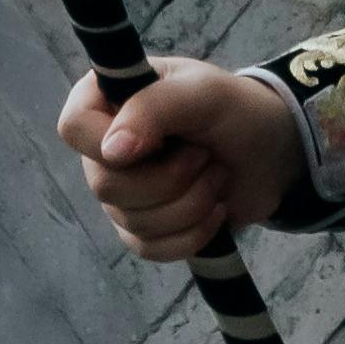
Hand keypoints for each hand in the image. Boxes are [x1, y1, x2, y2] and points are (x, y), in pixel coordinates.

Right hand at [56, 59, 305, 260]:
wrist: (270, 153)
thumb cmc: (234, 110)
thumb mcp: (202, 93)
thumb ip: (154, 108)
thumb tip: (111, 153)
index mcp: (107, 99)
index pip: (74, 128)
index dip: (110, 144)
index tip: (159, 143)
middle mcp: (105, 148)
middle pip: (106, 186)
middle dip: (170, 179)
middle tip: (203, 154)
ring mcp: (122, 192)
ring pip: (131, 223)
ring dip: (189, 204)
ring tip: (216, 174)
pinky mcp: (144, 229)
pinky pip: (149, 250)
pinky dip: (191, 235)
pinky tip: (215, 210)